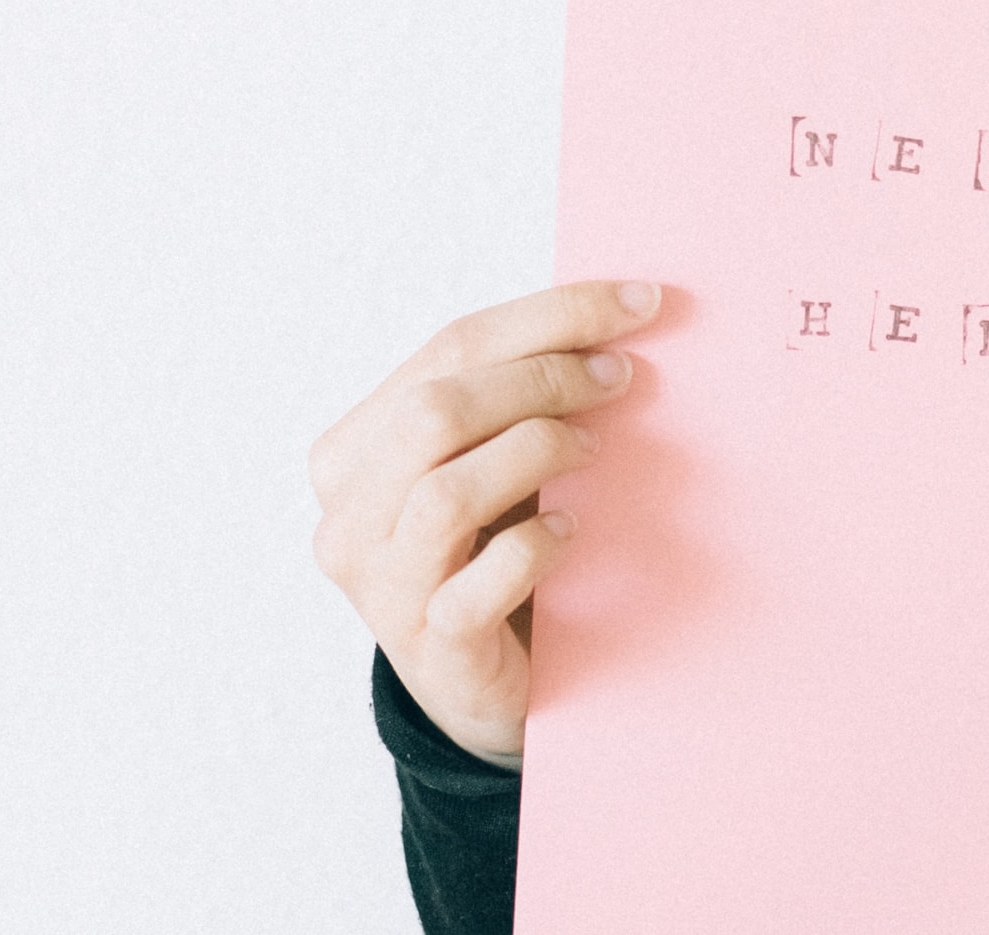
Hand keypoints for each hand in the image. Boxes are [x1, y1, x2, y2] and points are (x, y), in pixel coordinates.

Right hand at [308, 279, 660, 765]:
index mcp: (355, 450)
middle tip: (623, 378)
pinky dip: (537, 545)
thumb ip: (510, 401)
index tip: (639, 301)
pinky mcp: (431, 647)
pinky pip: (478, 584)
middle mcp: (349, 516)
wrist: (488, 688)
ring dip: (537, 452)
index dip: (550, 314)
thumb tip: (611, 319)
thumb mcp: (489, 467)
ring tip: (593, 451)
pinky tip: (572, 532)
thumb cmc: (494, 555)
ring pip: (446, 490)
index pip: (446, 347)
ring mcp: (382, 586)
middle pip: (436, 410)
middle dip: (544, 377)